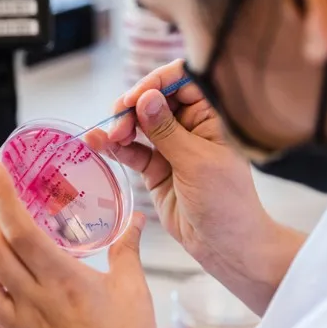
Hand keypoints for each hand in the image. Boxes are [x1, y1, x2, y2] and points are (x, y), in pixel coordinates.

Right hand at [105, 60, 303, 313]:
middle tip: (119, 122)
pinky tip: (99, 144)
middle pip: (155, 100)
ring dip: (121, 126)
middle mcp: (192, 127)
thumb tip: (145, 97)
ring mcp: (172, 148)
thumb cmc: (227, 203)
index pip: (183, 81)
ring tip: (107, 137)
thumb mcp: (196, 162)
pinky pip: (133, 151)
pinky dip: (116, 147)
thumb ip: (166, 130)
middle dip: (133, 107)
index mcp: (213, 116)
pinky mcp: (156, 169)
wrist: (226, 246)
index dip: (157, 82)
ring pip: (140, 125)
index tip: (137, 96)